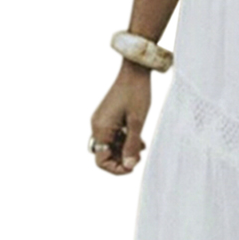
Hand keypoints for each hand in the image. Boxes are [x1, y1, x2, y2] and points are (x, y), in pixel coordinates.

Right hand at [90, 60, 150, 174]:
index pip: (101, 160)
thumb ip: (132, 145)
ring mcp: (102, 120)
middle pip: (105, 153)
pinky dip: (124, 140)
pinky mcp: (108, 116)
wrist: (135, 70)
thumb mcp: (137, 122)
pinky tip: (139, 140)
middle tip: (139, 158)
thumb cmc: (136, 93)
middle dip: (121, 159)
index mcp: (101, 128)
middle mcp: (97, 125)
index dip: (116, 168)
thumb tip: (129, 166)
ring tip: (141, 148)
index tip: (132, 167)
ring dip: (124, 150)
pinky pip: (113, 135)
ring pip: (110, 145)